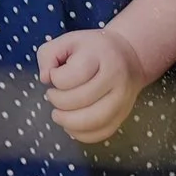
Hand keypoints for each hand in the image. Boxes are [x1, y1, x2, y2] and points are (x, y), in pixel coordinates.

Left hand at [37, 28, 146, 145]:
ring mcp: (122, 100)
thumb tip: (45, 79)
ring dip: (68, 122)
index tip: (54, 75)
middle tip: (52, 95)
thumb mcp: (67, 40)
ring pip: (92, 121)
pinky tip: (72, 125)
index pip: (70, 76)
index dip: (55, 79)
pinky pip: (102, 133)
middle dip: (58, 101)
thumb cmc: (93, 48)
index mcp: (99, 55)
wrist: (130, 56)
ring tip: (58, 114)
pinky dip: (82, 134)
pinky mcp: (123, 116)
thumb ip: (48, 55)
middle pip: (80, 100)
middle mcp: (115, 78)